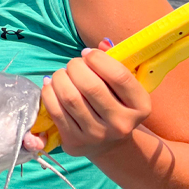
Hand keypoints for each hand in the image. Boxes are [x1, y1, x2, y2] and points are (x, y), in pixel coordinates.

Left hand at [40, 42, 150, 158]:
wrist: (110, 144)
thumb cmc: (115, 104)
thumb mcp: (124, 87)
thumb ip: (115, 63)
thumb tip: (102, 43)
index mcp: (140, 106)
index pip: (119, 76)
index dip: (98, 59)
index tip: (88, 53)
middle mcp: (121, 124)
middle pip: (91, 86)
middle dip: (75, 67)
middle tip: (73, 64)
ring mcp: (97, 135)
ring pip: (70, 97)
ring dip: (60, 78)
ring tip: (62, 74)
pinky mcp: (75, 141)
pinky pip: (55, 110)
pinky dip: (49, 92)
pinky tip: (51, 85)